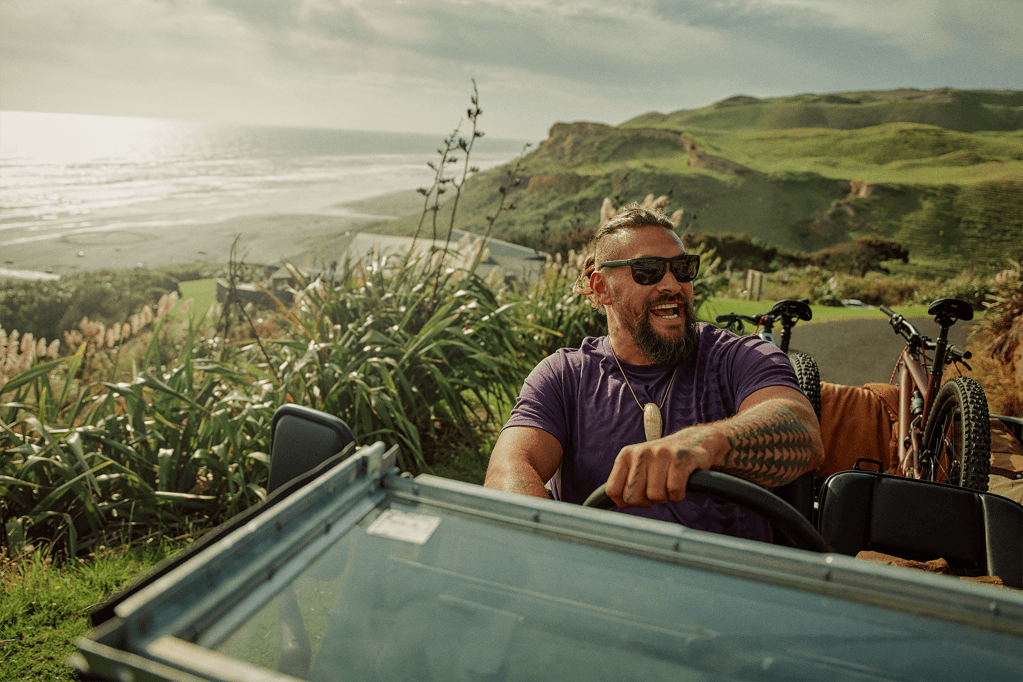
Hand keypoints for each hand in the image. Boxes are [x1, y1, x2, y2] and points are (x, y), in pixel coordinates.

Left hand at [604, 429, 720, 506]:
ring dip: (664, 497)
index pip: (612, 490)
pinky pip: (674, 491)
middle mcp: (640, 453)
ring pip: (655, 496)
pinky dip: (678, 494)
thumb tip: (615, 502)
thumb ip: (625, 482)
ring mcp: (661, 454)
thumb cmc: (662, 461)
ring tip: (668, 484)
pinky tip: (680, 483)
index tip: (638, 497)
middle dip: (646, 501)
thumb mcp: (638, 465)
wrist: (694, 441)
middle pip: (632, 497)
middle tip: (655, 491)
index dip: (625, 501)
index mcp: (625, 455)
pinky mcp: (681, 459)